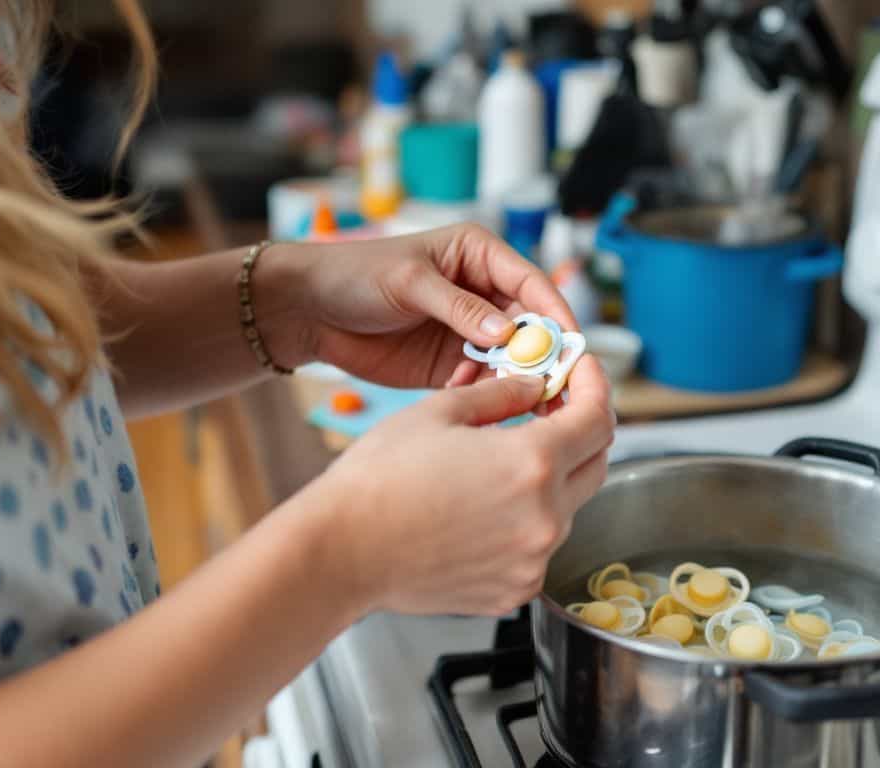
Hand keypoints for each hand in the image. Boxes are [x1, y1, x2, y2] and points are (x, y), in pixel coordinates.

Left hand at [300, 224, 578, 388]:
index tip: (571, 345)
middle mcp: (482, 293)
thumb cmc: (355, 274)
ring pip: (511, 360)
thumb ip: (458, 307)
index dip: (555, 314)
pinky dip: (483, 394)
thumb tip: (506, 334)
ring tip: (515, 402)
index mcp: (479, 255)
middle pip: (530, 328)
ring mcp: (468, 331)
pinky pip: (482, 383)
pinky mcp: (451, 364)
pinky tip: (468, 399)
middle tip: (554, 386)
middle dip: (543, 356)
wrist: (309, 310)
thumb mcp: (409, 282)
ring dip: (516, 380)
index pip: (532, 285)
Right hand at [308, 357, 614, 615]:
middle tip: (552, 410)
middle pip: (596, 464)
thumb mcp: (442, 413)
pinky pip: (538, 548)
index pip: (598, 419)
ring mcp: (532, 560)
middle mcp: (545, 518)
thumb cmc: (378, 480)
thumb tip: (534, 385)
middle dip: (583, 431)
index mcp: (532, 463)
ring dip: (551, 480)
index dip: (596, 387)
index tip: (584, 372)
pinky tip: (483, 509)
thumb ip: (502, 394)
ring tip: (500, 464)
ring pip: (567, 508)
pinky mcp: (514, 590)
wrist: (342, 552)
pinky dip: (525, 523)